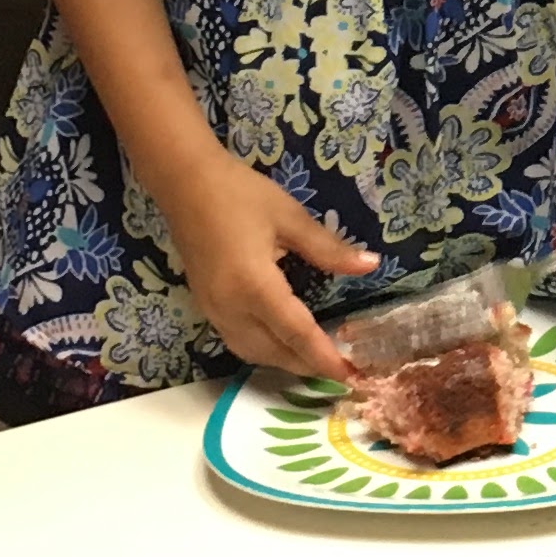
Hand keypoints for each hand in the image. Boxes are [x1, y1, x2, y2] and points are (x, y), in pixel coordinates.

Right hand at [132, 136, 377, 379]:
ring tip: (316, 359)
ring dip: (284, 361)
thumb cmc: (239, 194)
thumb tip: (371, 265)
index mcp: (253, 285)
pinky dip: (264, 349)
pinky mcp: (205, 306)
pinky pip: (237, 341)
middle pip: (272, 351)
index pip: (295, 332)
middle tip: (340, 369)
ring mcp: (212, 310)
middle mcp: (229, 307)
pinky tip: (283, 340)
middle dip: (306, 365)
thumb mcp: (290, 217)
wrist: (184, 181)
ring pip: (252, 352)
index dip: (323, 356)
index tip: (349, 374)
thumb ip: (329, 249)